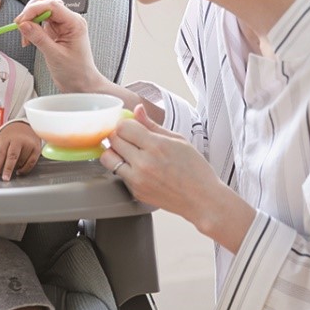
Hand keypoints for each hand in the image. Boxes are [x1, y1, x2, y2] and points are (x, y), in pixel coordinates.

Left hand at [0, 120, 41, 180]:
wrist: (25, 125)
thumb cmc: (12, 134)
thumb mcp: (0, 140)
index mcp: (7, 138)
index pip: (0, 153)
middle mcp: (18, 140)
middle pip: (12, 156)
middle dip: (8, 169)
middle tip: (4, 178)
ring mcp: (28, 144)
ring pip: (22, 160)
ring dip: (15, 168)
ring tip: (10, 172)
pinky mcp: (36, 148)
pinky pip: (31, 162)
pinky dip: (25, 169)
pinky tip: (19, 171)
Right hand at [15, 0, 105, 93]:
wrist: (81, 84)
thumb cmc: (76, 72)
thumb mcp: (55, 55)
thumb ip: (39, 38)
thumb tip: (24, 24)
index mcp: (74, 22)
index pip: (52, 4)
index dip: (34, 9)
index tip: (21, 21)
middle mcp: (69, 20)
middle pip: (45, 2)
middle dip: (30, 12)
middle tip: (21, 27)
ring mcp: (62, 24)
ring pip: (41, 10)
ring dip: (30, 20)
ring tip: (25, 37)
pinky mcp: (55, 31)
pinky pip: (40, 21)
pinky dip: (31, 27)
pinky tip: (29, 39)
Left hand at [100, 105, 254, 251]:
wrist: (202, 200)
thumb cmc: (195, 170)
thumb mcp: (178, 140)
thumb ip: (153, 125)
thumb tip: (137, 110)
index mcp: (156, 146)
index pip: (123, 127)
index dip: (125, 124)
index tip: (131, 126)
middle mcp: (144, 163)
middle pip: (113, 140)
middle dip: (119, 135)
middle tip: (129, 138)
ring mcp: (137, 180)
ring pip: (108, 158)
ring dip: (114, 152)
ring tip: (128, 152)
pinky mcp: (135, 192)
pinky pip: (119, 174)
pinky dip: (124, 168)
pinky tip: (139, 168)